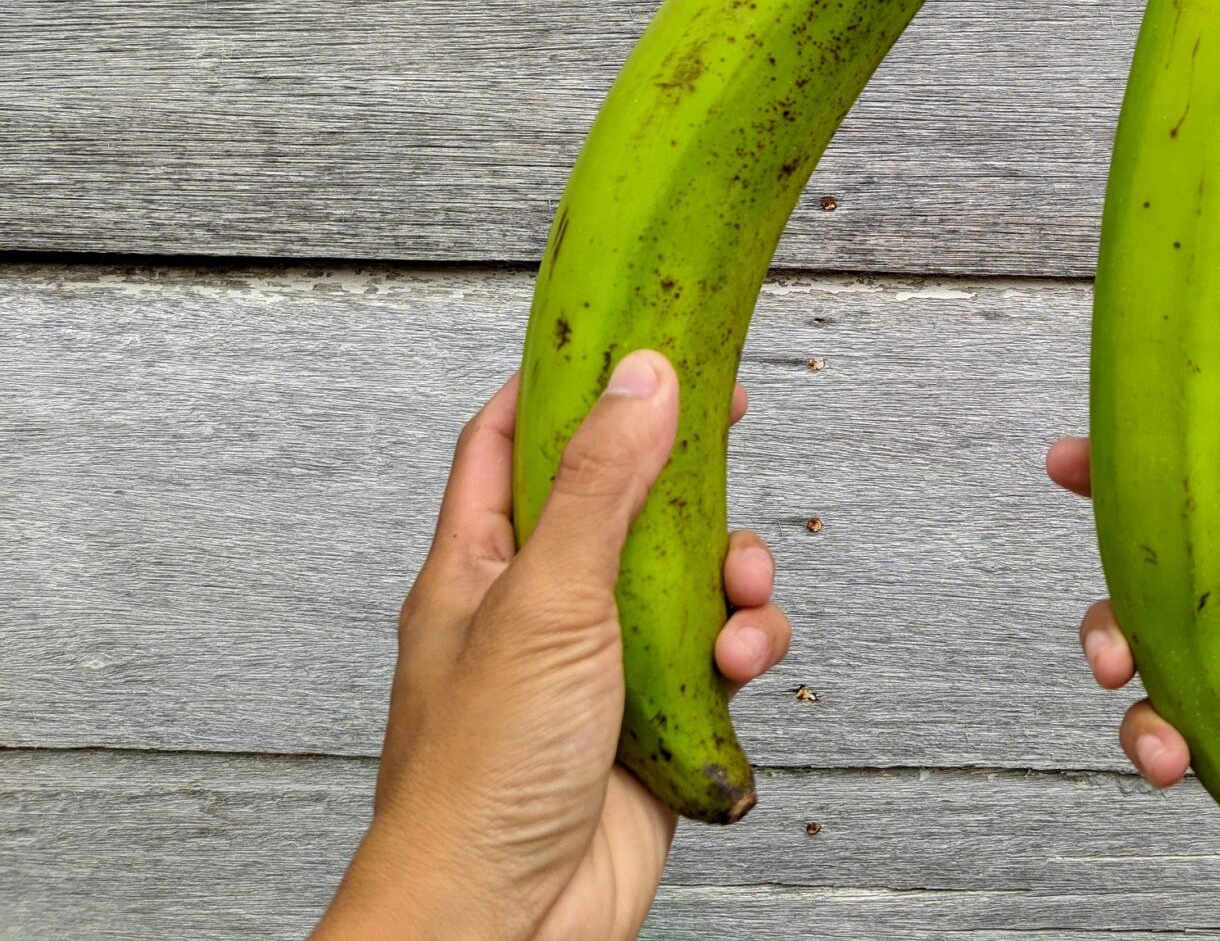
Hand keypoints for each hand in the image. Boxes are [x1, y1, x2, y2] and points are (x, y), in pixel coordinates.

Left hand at [314, 352, 789, 940]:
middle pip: (621, 498)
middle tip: (728, 428)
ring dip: (730, 577)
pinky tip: (739, 667)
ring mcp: (597, 665)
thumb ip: (598, 484)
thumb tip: (641, 377)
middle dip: (684, 477)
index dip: (567, 381)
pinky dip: (742, 650)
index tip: (633, 337)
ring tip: (740, 601)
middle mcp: (538, 606)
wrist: (505, 925)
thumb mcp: (547, 602)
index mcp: (480, 563)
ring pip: (685, 578)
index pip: (509, 438)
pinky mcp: (650, 722)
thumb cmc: (476, 781)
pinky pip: (715, 657)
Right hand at [1048, 366, 1219, 940]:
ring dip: (1128, 650)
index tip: (1106, 439)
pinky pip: (1172, 732)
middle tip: (1094, 551)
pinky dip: (1153, 738)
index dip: (1175, 450)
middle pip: (1184, 559)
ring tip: (1127, 671)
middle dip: (1126, 555)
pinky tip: (1173, 754)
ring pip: (1163, 645)